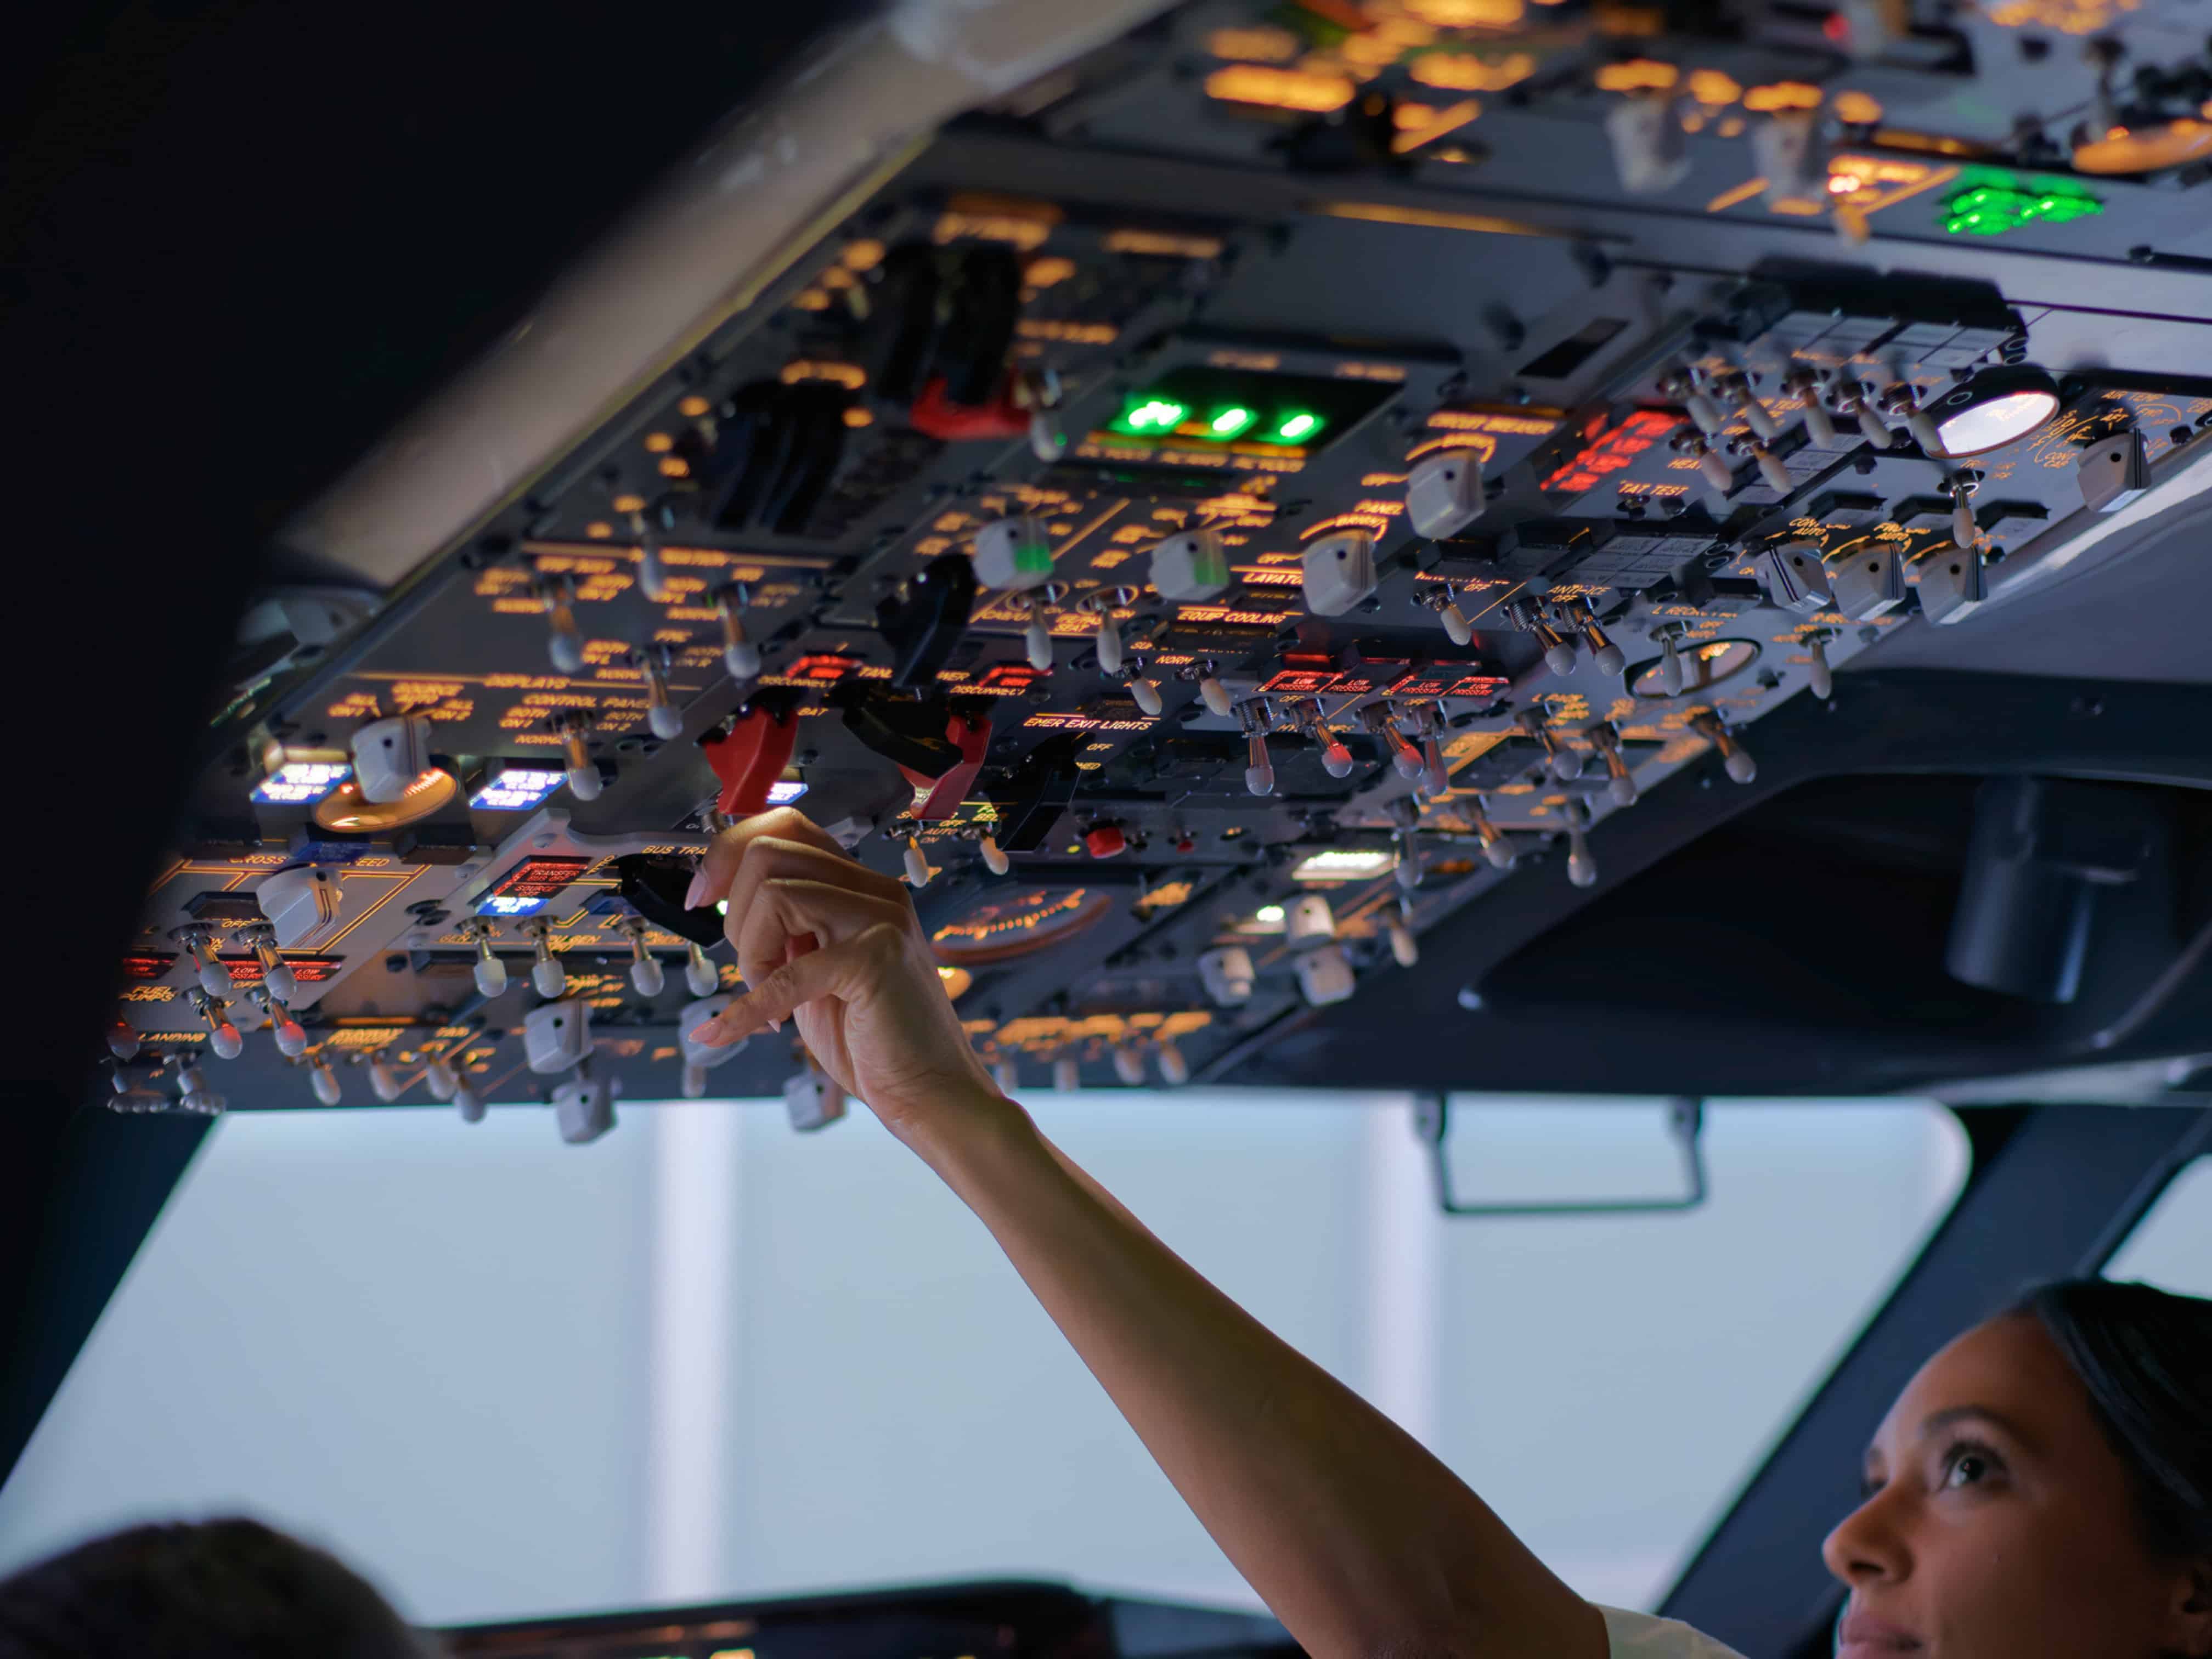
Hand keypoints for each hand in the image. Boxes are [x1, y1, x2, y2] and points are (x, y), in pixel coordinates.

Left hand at [683, 809, 1003, 1139]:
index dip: (730, 852)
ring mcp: (881, 921)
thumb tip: (723, 896)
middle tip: (753, 965)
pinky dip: (745, 1009)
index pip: (786, 826)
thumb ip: (789, 927)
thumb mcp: (819, 966)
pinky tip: (725, 1032)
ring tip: (771, 997)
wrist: (929, 1090)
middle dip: (735, 911)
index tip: (703, 896)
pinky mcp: (875, 961)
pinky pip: (785, 971)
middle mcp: (876, 891)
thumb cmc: (875, 1037)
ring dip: (752, 952)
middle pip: (770, 851)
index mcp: (861, 886)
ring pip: (775, 893)